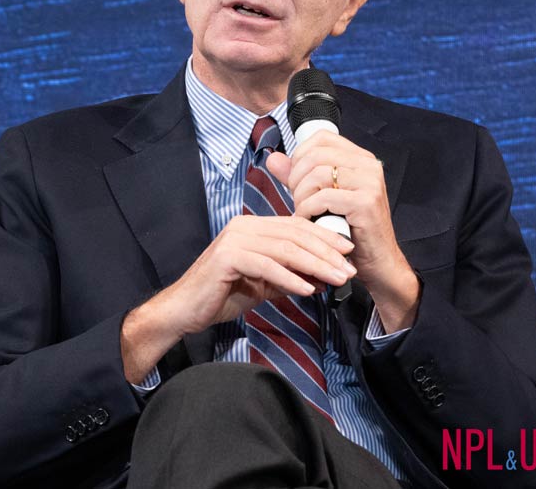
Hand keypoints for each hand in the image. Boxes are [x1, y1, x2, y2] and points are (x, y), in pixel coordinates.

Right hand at [120, 215, 354, 381]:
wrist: (185, 309)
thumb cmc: (221, 295)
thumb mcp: (263, 284)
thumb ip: (289, 276)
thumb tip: (322, 278)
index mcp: (251, 226)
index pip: (296, 226)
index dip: (325, 237)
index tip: (349, 252)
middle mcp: (243, 226)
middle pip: (294, 235)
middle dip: (326, 253)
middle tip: (350, 269)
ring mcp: (234, 239)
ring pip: (285, 248)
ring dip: (315, 265)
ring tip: (337, 279)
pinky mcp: (228, 257)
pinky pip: (267, 266)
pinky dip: (290, 278)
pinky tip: (308, 289)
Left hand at [265, 130, 419, 330]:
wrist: (376, 262)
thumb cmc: (349, 230)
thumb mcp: (320, 197)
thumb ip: (297, 176)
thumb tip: (273, 159)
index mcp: (359, 158)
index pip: (321, 138)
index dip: (299, 155)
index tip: (295, 177)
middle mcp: (368, 165)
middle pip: (315, 155)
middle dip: (296, 178)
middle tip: (297, 199)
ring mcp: (370, 182)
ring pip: (317, 174)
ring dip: (301, 195)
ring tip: (303, 211)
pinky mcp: (366, 202)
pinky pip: (324, 197)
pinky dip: (308, 209)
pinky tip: (309, 220)